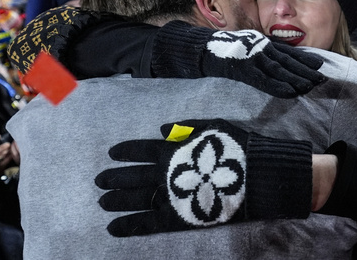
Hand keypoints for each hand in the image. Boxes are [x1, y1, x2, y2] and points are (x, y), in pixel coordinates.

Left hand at [95, 119, 312, 236]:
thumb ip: (186, 128)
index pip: (141, 149)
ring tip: (101, 203)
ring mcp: (172, 196)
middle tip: (99, 181)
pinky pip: (150, 222)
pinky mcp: (179, 217)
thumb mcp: (213, 127)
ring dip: (117, 201)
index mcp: (174, 150)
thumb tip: (162, 128)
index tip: (111, 153)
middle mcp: (167, 173)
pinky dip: (130, 225)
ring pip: (136, 199)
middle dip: (115, 178)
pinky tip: (113, 228)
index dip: (125, 151)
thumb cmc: (237, 149)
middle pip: (133, 176)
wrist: (258, 176)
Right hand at [152, 22, 326, 97]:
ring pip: (279, 70)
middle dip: (306, 70)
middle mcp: (261, 49)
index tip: (320, 65)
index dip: (304, 59)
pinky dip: (278, 86)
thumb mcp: (245, 48)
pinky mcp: (242, 69)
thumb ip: (259, 54)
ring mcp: (252, 58)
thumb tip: (272, 63)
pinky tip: (290, 92)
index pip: (288, 52)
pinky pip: (263, 80)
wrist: (199, 47)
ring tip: (311, 86)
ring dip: (296, 79)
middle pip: (288, 61)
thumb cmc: (221, 49)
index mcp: (262, 44)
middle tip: (322, 79)